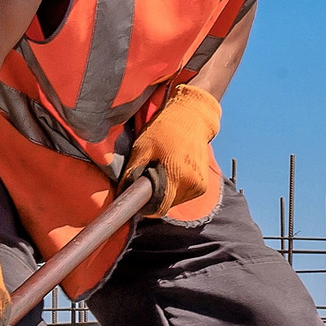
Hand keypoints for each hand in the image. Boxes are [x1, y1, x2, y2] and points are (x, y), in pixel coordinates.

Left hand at [125, 84, 220, 215]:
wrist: (192, 117)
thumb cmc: (164, 129)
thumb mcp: (142, 147)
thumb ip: (133, 172)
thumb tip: (122, 192)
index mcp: (178, 175)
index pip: (158, 208)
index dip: (144, 205)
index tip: (136, 195)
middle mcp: (193, 184)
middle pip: (165, 206)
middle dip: (154, 196)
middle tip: (148, 175)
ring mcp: (200, 186)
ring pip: (174, 202)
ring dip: (164, 192)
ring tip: (161, 169)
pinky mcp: (203, 186)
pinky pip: (182, 196)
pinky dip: (174, 188)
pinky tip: (172, 170)